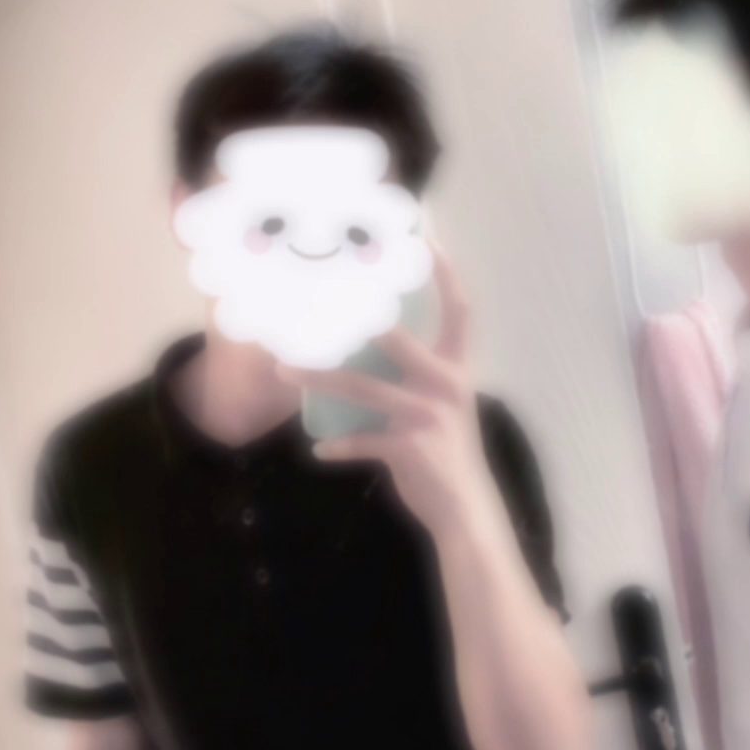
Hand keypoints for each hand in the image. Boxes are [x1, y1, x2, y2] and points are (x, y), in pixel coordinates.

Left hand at [282, 247, 502, 543]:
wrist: (465, 508)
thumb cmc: (448, 453)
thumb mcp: (444, 408)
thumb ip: (418, 379)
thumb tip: (370, 352)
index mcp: (457, 370)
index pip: (459, 312)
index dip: (446, 276)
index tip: (429, 241)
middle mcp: (445, 386)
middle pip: (397, 340)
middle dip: (360, 321)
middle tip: (319, 302)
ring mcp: (427, 417)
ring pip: (363, 389)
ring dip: (318, 380)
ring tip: (284, 371)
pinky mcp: (409, 449)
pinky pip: (362, 442)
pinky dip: (338, 447)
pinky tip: (318, 451)